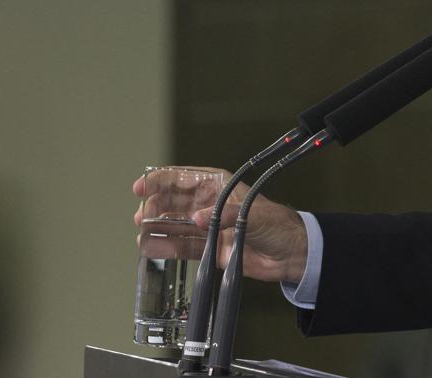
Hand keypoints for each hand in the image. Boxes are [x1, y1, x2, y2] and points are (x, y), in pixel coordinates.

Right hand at [133, 168, 308, 283]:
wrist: (289, 254)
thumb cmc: (276, 225)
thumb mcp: (251, 214)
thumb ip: (223, 215)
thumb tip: (197, 219)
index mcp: (218, 186)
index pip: (183, 178)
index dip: (160, 180)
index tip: (142, 187)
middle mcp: (209, 204)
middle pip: (173, 202)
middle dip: (155, 206)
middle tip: (143, 216)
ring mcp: (207, 227)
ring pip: (174, 225)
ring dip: (156, 228)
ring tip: (142, 233)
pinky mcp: (209, 248)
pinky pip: (182, 246)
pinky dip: (166, 247)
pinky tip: (150, 248)